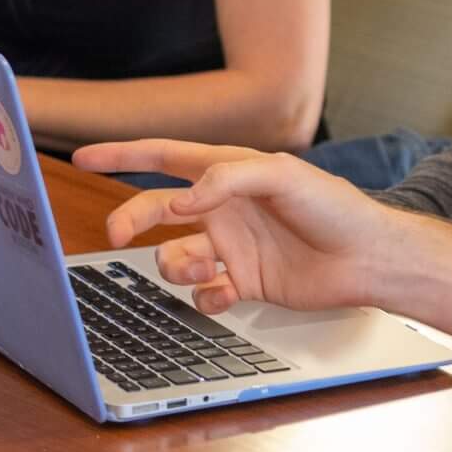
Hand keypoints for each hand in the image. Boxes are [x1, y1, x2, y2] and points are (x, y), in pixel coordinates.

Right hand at [79, 138, 396, 313]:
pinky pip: (203, 293)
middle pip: (157, 211)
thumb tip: (182, 197)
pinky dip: (206, 296)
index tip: (83, 156)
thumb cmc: (335, 207)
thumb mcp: (283, 177)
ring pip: (175, 257)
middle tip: (115, 236)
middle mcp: (225, 208)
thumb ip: (228, 178)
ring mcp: (233, 246)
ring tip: (205, 267)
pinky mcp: (244, 281)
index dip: (125, 155)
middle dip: (130, 221)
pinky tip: (228, 291)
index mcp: (230, 174)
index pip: (166, 157)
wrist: (368, 258)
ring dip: (177, 265)